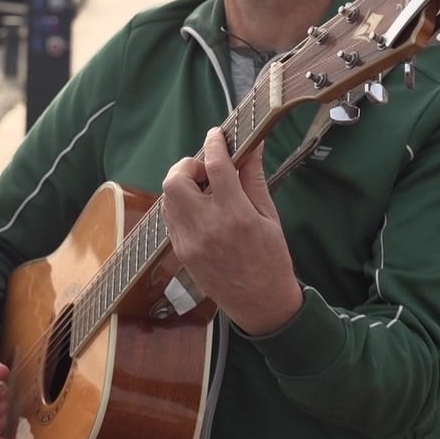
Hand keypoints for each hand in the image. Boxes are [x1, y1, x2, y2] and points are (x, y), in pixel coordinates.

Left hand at [161, 129, 303, 334]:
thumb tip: (251, 145)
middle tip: (205, 169)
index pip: (215, 166)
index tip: (216, 134)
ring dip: (182, 185)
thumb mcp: (269, 216)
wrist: (261, 304)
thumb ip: (253, 178)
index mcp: (235, 215)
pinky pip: (170, 218)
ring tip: (204, 188)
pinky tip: (200, 208)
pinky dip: (180, 205)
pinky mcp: (181, 252)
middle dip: (187, 165)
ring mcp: (189, 242)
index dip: (214, 143)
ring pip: (168, 199)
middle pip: (175, 181)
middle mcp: (206, 227)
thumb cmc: (272, 258)